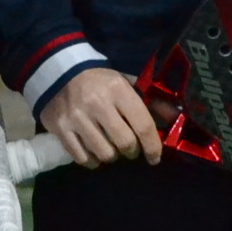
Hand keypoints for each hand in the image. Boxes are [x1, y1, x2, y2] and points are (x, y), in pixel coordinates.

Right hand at [41, 67, 161, 168]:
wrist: (58, 70)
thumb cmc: (98, 80)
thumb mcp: (124, 83)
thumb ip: (148, 101)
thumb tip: (173, 117)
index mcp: (118, 90)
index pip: (143, 125)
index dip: (153, 146)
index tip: (154, 157)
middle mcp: (98, 104)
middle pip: (125, 143)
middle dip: (131, 151)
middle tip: (129, 148)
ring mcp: (77, 118)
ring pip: (104, 154)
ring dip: (112, 156)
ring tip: (110, 148)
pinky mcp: (60, 128)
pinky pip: (82, 158)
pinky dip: (92, 160)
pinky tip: (94, 152)